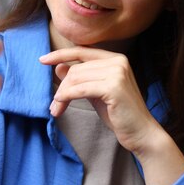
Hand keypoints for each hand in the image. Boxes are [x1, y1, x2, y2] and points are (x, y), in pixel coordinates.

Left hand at [40, 46, 183, 184]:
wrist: (141, 133)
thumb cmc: (119, 114)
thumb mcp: (95, 93)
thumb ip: (81, 78)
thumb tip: (59, 67)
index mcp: (115, 59)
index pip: (82, 51)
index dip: (60, 54)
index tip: (42, 60)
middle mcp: (118, 61)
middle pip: (76, 68)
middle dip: (61, 87)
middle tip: (54, 105)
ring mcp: (117, 73)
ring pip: (76, 78)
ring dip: (62, 95)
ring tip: (56, 109)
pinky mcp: (114, 87)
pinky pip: (81, 89)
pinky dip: (67, 96)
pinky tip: (61, 104)